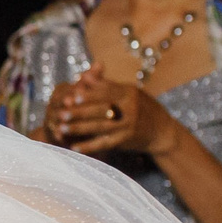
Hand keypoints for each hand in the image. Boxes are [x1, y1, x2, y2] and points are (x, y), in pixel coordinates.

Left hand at [49, 65, 179, 156]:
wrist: (162, 131)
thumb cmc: (140, 107)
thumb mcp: (127, 92)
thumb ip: (105, 85)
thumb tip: (83, 75)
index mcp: (129, 93)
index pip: (106, 92)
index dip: (88, 94)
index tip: (70, 95)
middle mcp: (130, 108)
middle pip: (101, 109)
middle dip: (79, 112)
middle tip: (60, 113)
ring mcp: (128, 125)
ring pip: (100, 126)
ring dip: (79, 128)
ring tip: (61, 128)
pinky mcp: (126, 140)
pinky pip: (104, 143)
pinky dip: (89, 146)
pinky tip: (74, 147)